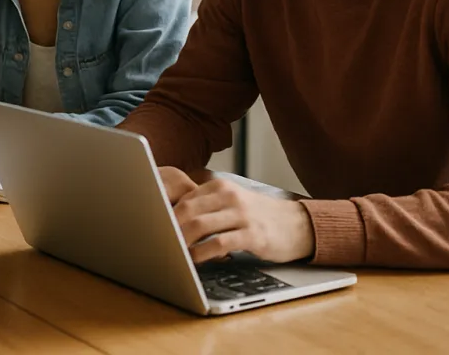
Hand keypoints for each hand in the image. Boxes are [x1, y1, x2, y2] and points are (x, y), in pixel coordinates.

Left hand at [169, 175, 315, 263]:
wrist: (297, 224)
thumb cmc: (257, 216)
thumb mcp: (230, 203)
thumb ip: (205, 207)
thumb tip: (168, 218)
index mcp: (219, 187)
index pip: (183, 198)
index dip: (164, 214)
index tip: (151, 227)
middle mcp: (229, 196)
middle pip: (187, 210)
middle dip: (168, 228)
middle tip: (156, 243)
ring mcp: (242, 214)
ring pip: (200, 225)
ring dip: (182, 241)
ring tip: (172, 253)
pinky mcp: (253, 234)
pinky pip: (220, 243)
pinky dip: (202, 253)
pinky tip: (194, 261)